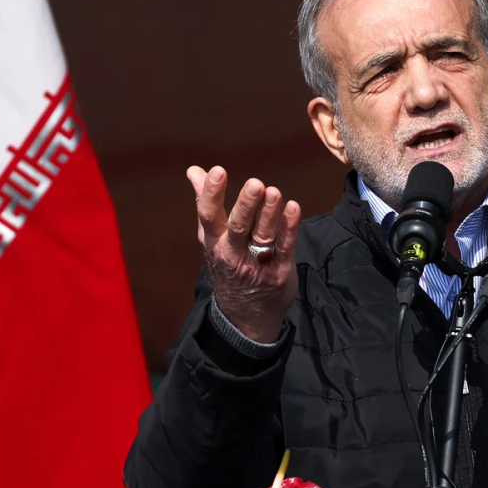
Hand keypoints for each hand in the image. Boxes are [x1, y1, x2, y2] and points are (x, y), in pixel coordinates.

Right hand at [187, 165, 301, 342]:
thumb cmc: (228, 265)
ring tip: (274, 192)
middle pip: (238, 226)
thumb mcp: (211, 238)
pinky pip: (285, 247)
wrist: (244, 317)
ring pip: (263, 236)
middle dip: (247, 205)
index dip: (212, 193)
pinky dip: (289, 228)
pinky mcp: (280, 270)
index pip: (209, 215)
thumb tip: (194, 171)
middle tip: (255, 184)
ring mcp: (257, 263)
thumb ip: (206, 203)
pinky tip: (293, 209)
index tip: (217, 171)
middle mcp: (232, 252)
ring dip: (269, 213)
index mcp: (214, 241)